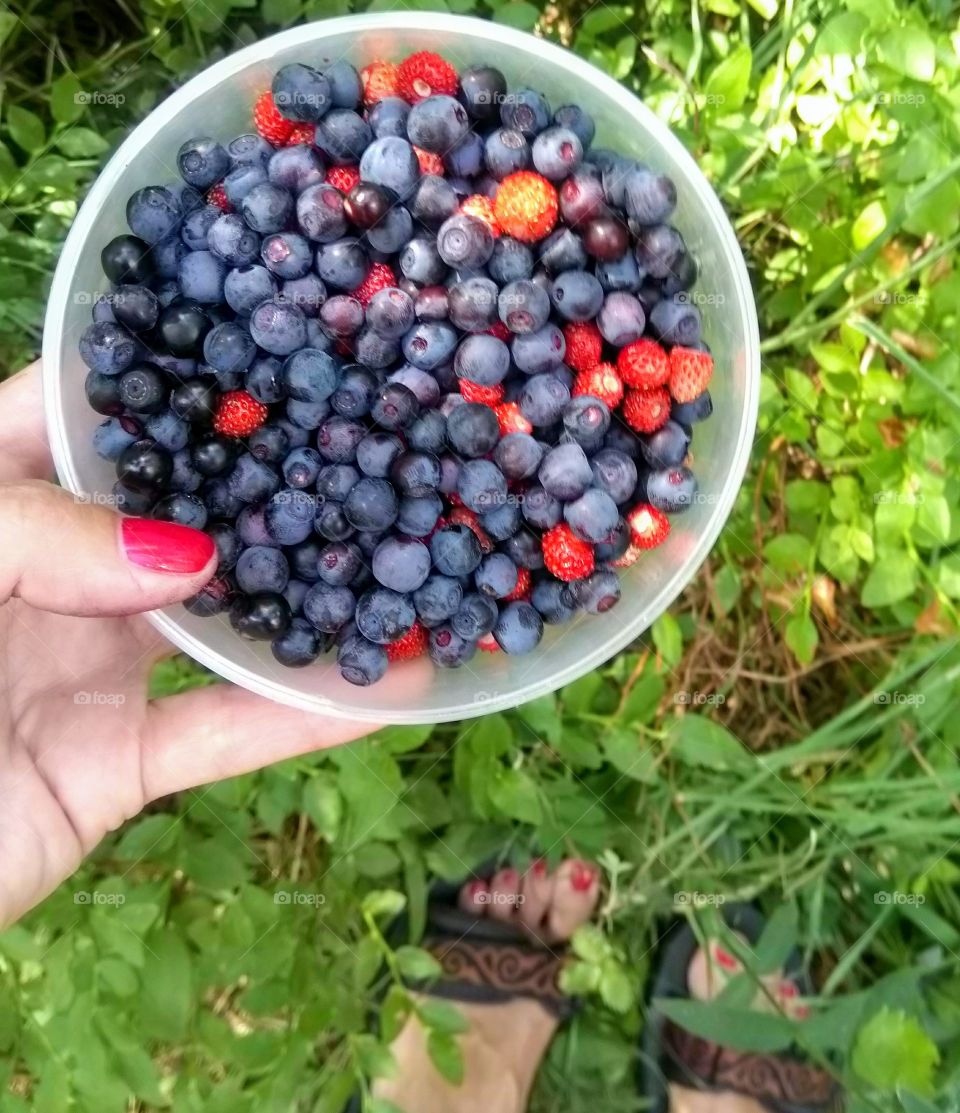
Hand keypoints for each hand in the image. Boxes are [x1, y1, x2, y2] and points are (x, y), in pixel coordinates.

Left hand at [0, 362, 375, 925]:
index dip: (154, 375)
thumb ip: (32, 533)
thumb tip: (189, 557)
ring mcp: (85, 668)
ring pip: (214, 622)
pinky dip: (302, 714)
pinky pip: (222, 731)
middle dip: (252, 479)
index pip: (70, 415)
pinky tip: (387, 685)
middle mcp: (45, 575)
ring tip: (399, 552)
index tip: (256, 345)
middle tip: (362, 439)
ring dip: (302, 599)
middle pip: (167, 513)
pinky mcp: (114, 762)